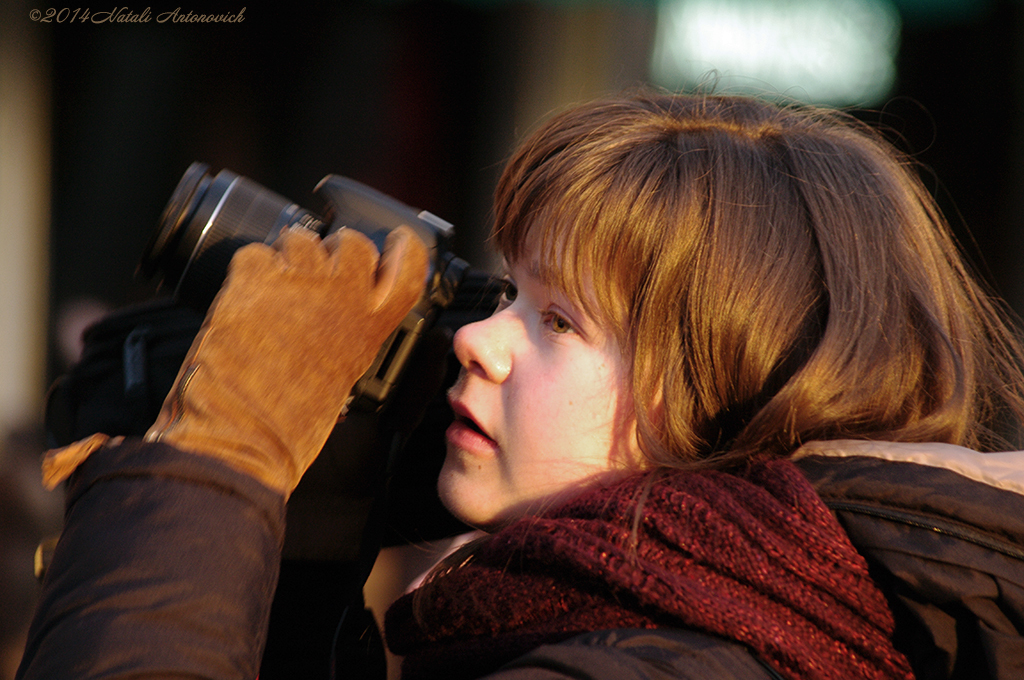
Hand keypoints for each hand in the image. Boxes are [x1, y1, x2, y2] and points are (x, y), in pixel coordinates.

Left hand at [145, 225, 427, 495]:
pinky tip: (244, 302)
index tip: (395, 242)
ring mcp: (299, 284)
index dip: (403, 248)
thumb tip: (346, 315)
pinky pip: (254, 254)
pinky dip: (247, 271)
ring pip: (300, 239)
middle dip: (335, 247)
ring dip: (286, 257)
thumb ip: (353, 337)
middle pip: (354, 243)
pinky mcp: (254, 280)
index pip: (409, 267)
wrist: (242, 436)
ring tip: (272, 291)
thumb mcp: (344, 378)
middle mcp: (343, 298)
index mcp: (371, 327)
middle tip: (316, 272)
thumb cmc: (292, 423)